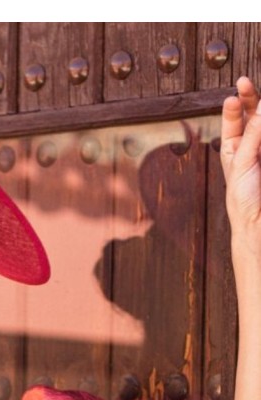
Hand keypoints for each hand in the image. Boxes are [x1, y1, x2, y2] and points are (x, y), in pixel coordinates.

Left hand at [221, 78, 260, 244]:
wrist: (257, 223)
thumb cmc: (243, 198)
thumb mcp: (242, 163)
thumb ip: (253, 134)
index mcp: (234, 148)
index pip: (234, 119)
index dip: (235, 104)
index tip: (235, 92)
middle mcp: (251, 144)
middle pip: (254, 113)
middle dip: (251, 97)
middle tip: (246, 82)